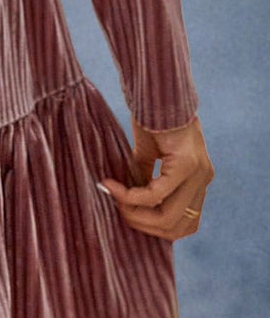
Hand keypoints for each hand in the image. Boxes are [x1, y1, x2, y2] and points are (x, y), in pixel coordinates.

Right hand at [98, 113, 212, 241]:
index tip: (127, 213)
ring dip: (136, 214)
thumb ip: (144, 178)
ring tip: (115, 198)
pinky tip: (114, 186)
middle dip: (142, 224)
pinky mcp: (187, 165)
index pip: (184, 224)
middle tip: (118, 209)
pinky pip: (156, 194)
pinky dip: (131, 196)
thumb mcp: (148, 155)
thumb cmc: (152, 117)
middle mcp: (204, 180)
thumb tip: (129, 203)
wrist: (158, 90)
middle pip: (177, 227)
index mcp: (199, 180)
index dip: (154, 228)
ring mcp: (199, 174)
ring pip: (168, 216)